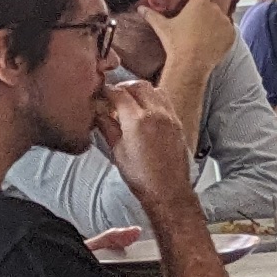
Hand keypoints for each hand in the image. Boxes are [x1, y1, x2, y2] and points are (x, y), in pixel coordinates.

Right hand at [104, 77, 203, 227]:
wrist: (168, 190)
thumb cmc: (141, 176)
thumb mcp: (117, 151)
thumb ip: (107, 128)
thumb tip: (99, 114)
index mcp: (137, 120)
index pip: (120, 93)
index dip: (107, 90)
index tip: (101, 92)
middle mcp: (156, 113)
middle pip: (139, 85)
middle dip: (124, 86)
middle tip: (114, 95)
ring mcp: (169, 117)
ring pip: (155, 89)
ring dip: (141, 90)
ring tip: (130, 101)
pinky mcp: (178, 123)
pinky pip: (166, 101)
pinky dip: (154, 98)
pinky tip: (146, 110)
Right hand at [150, 0, 231, 121]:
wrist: (190, 64)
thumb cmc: (176, 43)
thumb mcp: (162, 27)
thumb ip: (152, 15)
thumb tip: (140, 8)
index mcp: (199, 3)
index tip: (195, 2)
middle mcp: (215, 9)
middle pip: (212, 4)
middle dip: (206, 10)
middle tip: (197, 22)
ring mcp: (225, 22)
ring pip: (221, 17)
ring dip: (215, 22)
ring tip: (204, 34)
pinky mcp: (232, 34)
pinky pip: (228, 30)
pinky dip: (223, 34)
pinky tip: (212, 41)